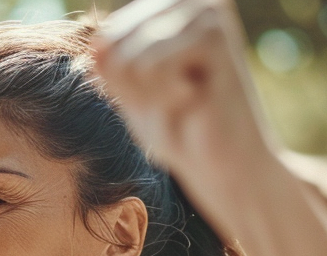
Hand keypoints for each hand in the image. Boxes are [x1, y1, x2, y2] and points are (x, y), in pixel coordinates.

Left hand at [93, 0, 274, 177]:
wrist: (230, 167)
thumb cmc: (183, 131)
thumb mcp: (132, 96)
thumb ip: (110, 66)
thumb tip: (95, 45)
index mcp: (172, 8)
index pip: (107, 39)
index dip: (121, 83)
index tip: (163, 95)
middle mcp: (193, 1)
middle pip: (114, 44)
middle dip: (135, 89)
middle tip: (177, 103)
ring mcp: (206, 12)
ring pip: (129, 59)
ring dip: (152, 96)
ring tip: (188, 102)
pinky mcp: (214, 35)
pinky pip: (150, 67)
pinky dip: (165, 98)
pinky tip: (199, 102)